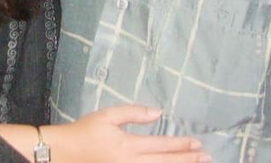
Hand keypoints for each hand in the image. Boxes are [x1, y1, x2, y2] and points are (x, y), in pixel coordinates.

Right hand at [50, 105, 209, 161]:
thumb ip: (134, 113)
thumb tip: (159, 113)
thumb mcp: (108, 115)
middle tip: (206, 157)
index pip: (161, 146)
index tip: (197, 143)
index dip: (181, 144)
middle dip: (187, 160)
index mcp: (127, 145)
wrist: (65, 153)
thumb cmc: (85, 131)